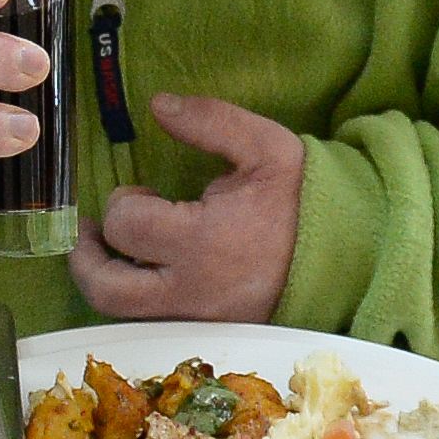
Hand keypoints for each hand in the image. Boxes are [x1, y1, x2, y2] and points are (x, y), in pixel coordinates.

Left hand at [73, 96, 305, 321]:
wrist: (351, 256)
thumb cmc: (304, 200)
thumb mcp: (265, 146)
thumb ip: (210, 121)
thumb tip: (157, 103)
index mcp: (203, 241)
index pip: (126, 226)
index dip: (121, 203)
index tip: (142, 193)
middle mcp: (193, 291)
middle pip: (108, 291)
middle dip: (87, 258)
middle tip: (89, 231)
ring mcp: (200, 320)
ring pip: (125, 318)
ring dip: (107, 282)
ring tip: (108, 252)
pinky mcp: (210, 336)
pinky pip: (155, 327)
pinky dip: (140, 301)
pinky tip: (146, 274)